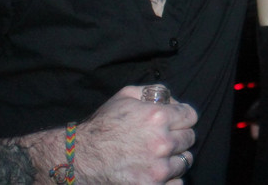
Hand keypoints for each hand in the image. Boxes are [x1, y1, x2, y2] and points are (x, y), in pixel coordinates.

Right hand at [42, 86, 197, 183]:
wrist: (77, 161)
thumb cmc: (101, 127)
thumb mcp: (125, 96)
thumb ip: (154, 92)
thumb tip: (174, 101)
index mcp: (158, 117)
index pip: (190, 116)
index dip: (182, 118)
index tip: (174, 122)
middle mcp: (162, 143)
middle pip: (189, 138)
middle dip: (178, 137)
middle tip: (161, 140)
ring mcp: (158, 169)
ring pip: (185, 161)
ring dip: (174, 158)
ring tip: (156, 157)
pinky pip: (177, 184)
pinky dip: (169, 180)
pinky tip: (154, 173)